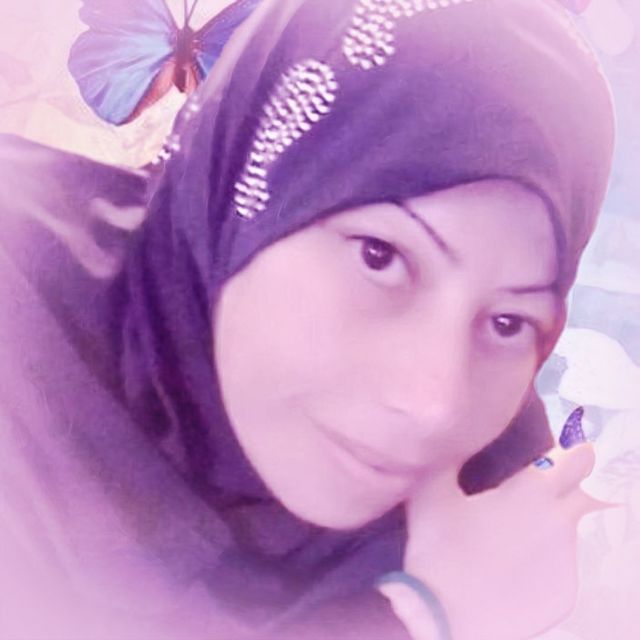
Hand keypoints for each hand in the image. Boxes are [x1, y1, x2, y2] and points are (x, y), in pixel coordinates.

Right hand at [403, 444, 607, 639]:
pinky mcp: (565, 595)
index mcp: (534, 492)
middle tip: (522, 500)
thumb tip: (458, 431)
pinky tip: (509, 570)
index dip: (570, 455)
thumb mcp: (432, 491)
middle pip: (579, 496)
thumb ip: (451, 457)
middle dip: (560, 491)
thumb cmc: (438, 546)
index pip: (579, 459)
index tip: (551, 458)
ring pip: (565, 533)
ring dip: (544, 529)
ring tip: (505, 540)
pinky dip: (541, 564)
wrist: (441, 616)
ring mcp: (567, 562)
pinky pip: (559, 568)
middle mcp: (561, 523)